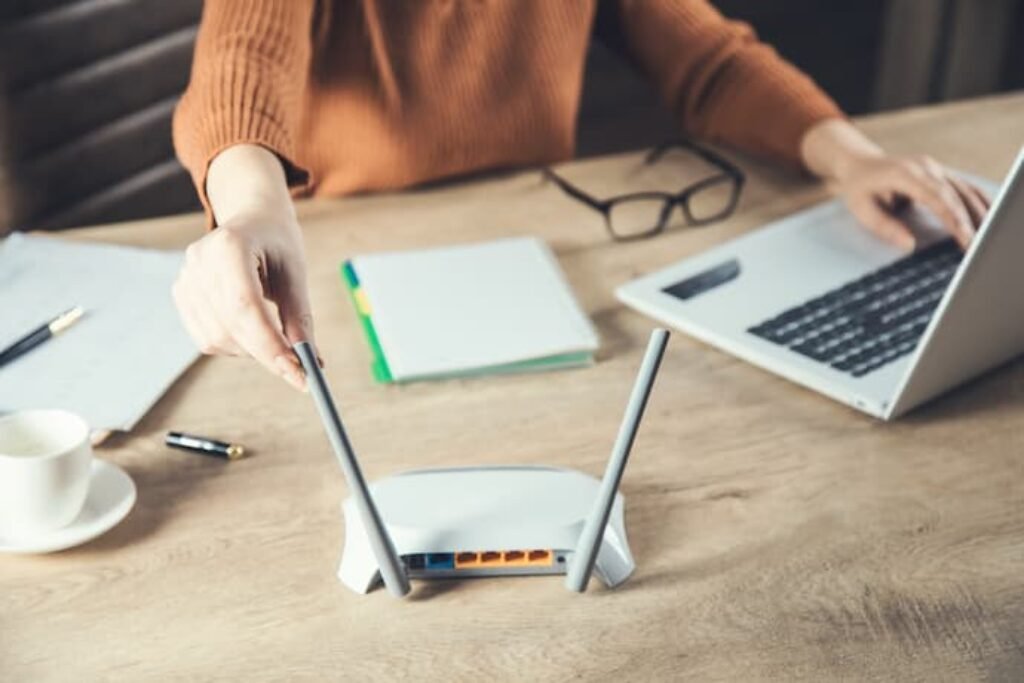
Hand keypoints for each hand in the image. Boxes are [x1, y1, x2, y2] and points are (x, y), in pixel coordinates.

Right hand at [173, 212, 313, 389]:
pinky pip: (207, 339)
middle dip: (267, 354)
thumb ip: (300, 318)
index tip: (298, 373)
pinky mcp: (181, 295)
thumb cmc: (278, 244)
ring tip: (275, 334)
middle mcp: (199, 261)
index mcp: (229, 245)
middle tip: (299, 372)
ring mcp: (185, 279)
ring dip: (253, 351)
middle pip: (231, 326)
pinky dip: (236, 346)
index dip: (270, 344)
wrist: (251, 220)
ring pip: (218, 339)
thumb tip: (310, 363)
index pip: (245, 306)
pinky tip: (252, 329)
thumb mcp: (296, 275)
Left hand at [801, 119, 989, 249]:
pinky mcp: (941, 173)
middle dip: (969, 221)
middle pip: (955, 195)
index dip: (952, 218)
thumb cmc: (859, 187)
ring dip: (979, 212)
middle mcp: (925, 167)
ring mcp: (936, 168)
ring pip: (965, 189)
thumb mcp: (861, 209)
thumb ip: (884, 226)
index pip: (936, 197)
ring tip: (989, 236)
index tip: (964, 236)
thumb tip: (909, 245)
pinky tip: (989, 216)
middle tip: (978, 246)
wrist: (860, 163)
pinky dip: (978, 202)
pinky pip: (965, 187)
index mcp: (905, 173)